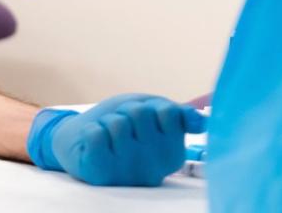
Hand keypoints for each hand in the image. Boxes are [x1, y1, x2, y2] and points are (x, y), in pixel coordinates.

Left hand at [27, 94, 206, 185]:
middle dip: (126, 112)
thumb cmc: (121, 124)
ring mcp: (126, 173)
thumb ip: (178, 115)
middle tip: (121, 126)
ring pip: (117, 123)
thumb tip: (202, 122)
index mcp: (173, 154)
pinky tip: (93, 143)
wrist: (79, 138)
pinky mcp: (100, 174)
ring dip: (107, 122)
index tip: (145, 119)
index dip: (150, 107)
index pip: (168, 112)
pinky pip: (96, 134)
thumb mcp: (153, 113)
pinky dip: (91, 130)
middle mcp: (154, 169)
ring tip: (107, 136)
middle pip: (139, 113)